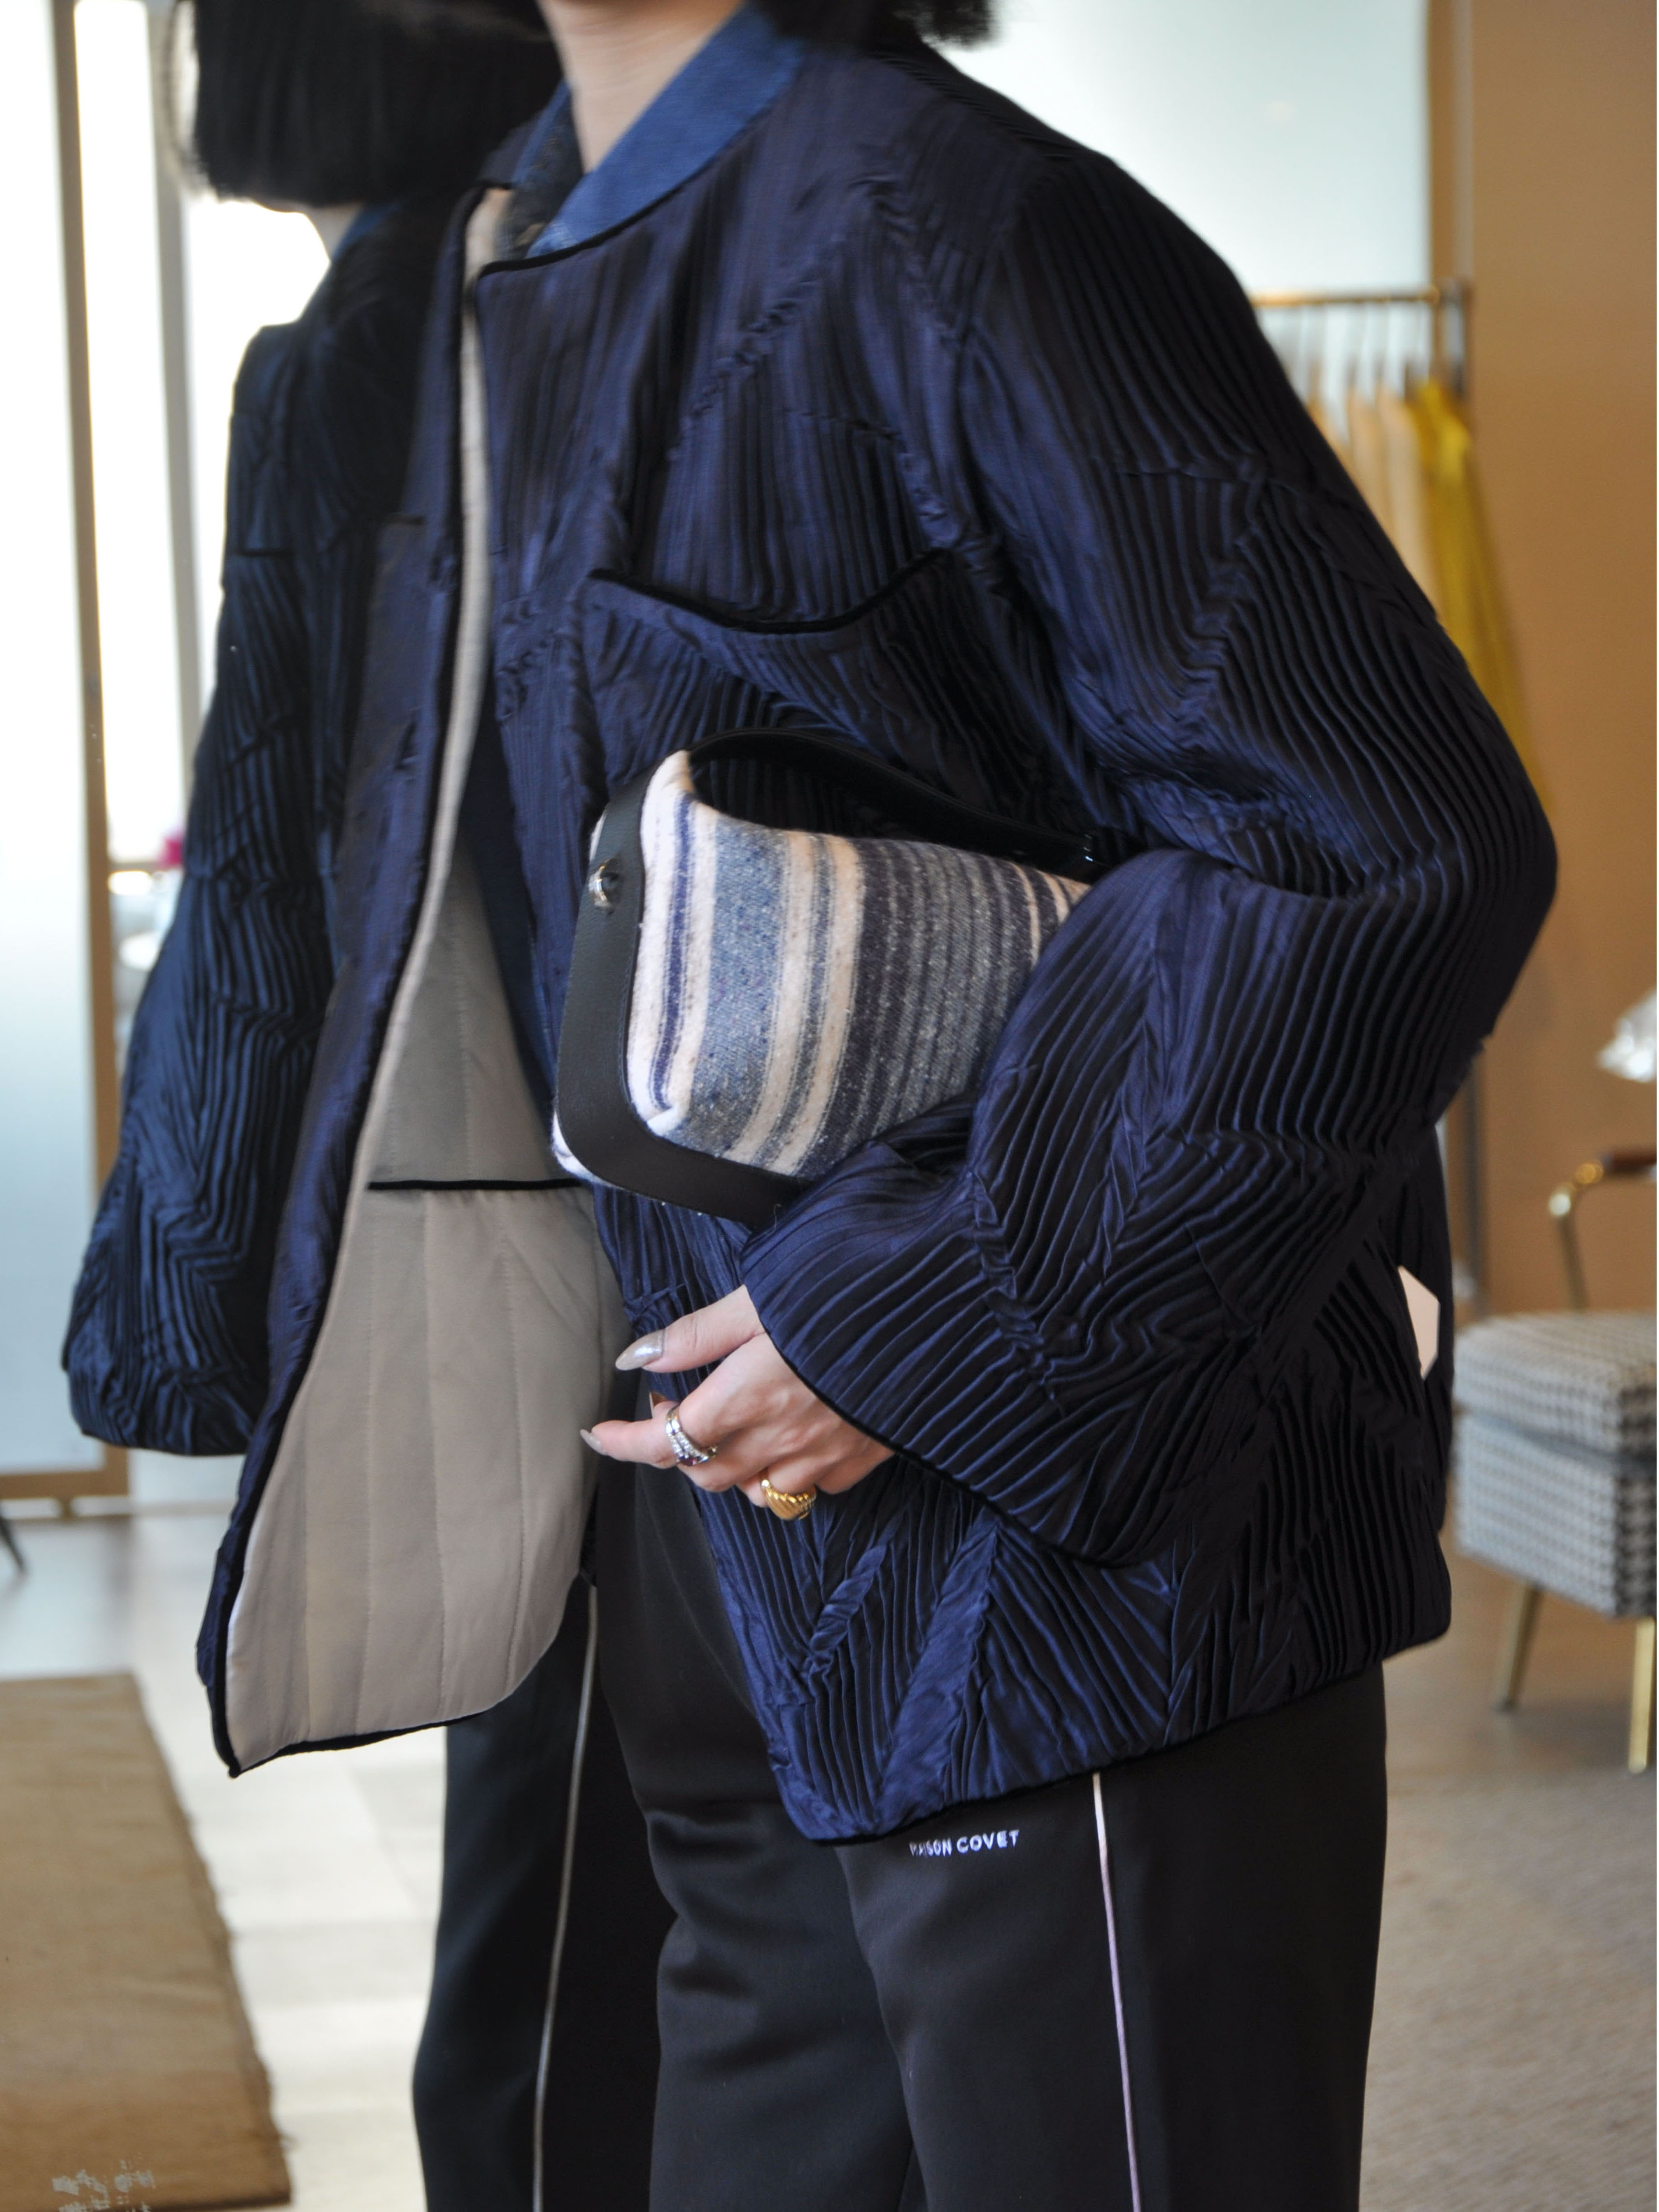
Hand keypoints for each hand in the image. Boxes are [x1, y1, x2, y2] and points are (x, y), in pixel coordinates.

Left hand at [582, 1287, 890, 1508]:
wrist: (933, 1314)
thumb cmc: (843, 1296)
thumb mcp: (757, 1300)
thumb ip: (696, 1334)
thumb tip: (638, 1357)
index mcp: (746, 1398)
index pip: (666, 1443)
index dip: (625, 1445)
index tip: (599, 1436)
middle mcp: (779, 1440)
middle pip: (706, 1474)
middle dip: (678, 1450)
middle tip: (674, 1408)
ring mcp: (821, 1457)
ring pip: (755, 1491)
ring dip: (730, 1467)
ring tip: (731, 1426)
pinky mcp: (858, 1460)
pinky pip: (808, 1487)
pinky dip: (785, 1473)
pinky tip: (789, 1436)